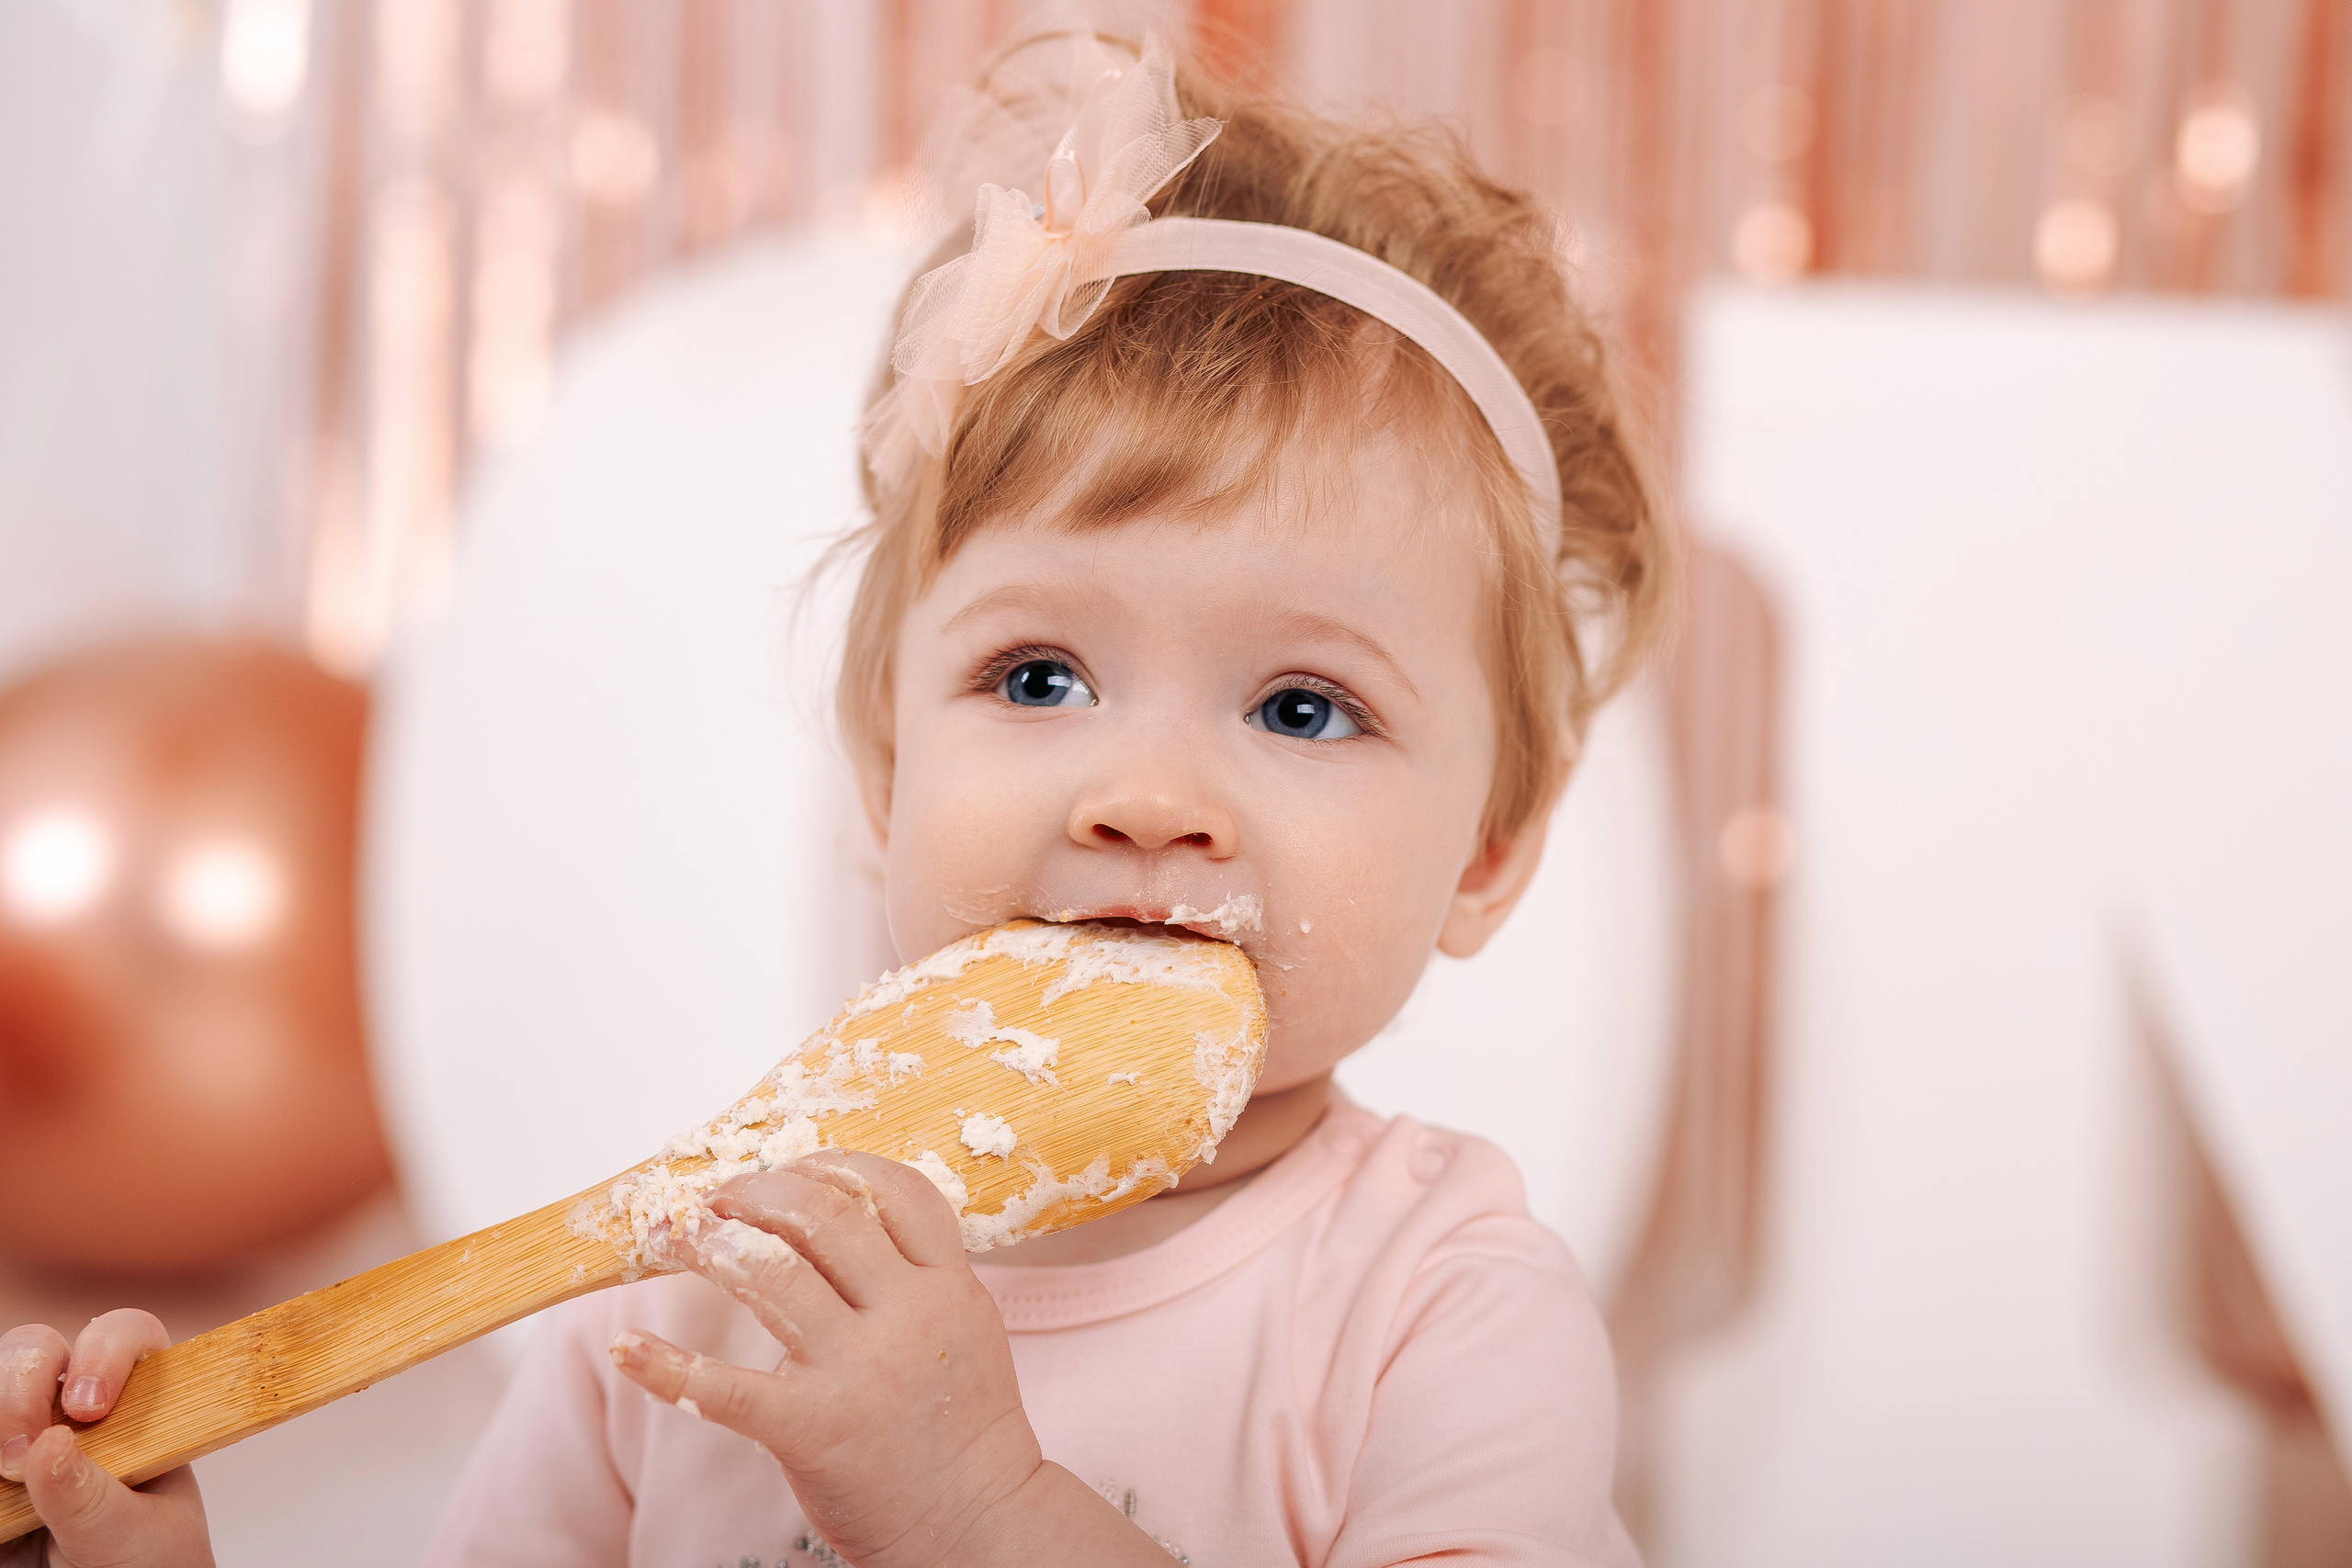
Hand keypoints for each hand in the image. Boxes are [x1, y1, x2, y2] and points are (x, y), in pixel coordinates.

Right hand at [0, 1310, 213, 1566]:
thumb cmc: (145, 1564)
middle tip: (19, 1455)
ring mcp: (21, 1437)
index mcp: (135, 1405)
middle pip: (36, 1349)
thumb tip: (48, 1444)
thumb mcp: (133, 1536)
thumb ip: (93, 1499)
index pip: (125, 1336)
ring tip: (4, 1475)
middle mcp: (73, 1411)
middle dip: (20, 1387)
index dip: (106, 1350)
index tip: (90, 1407)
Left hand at [609, 1153, 1165, 1567]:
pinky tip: (625, 1348)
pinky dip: (666, 1366)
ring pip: (771, 1273)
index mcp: (947, 1286)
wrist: (979, 1526)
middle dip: (756, 1192)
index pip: (895, 1191)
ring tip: (668, 1234)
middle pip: (823, 1216)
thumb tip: (838, 1222)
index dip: (833, 1166)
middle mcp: (907, 1315)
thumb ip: (914, 1278)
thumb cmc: (963, 1431)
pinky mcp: (813, 1429)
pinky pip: (725, 1389)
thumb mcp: (964, 1330)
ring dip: (707, 1244)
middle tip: (714, 1196)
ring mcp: (860, 1371)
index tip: (789, 1166)